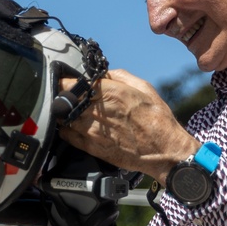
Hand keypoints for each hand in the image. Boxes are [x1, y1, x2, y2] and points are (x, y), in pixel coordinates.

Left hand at [58, 69, 197, 184]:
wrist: (164, 150)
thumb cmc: (157, 119)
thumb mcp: (143, 88)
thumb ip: (118, 77)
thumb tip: (101, 75)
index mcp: (111, 92)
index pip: (72, 84)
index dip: (64, 83)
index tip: (62, 83)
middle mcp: (99, 110)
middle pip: (64, 101)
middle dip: (62, 99)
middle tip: (64, 98)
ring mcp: (93, 130)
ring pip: (63, 118)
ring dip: (63, 114)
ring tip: (69, 112)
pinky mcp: (91, 147)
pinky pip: (67, 136)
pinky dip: (66, 130)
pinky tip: (73, 127)